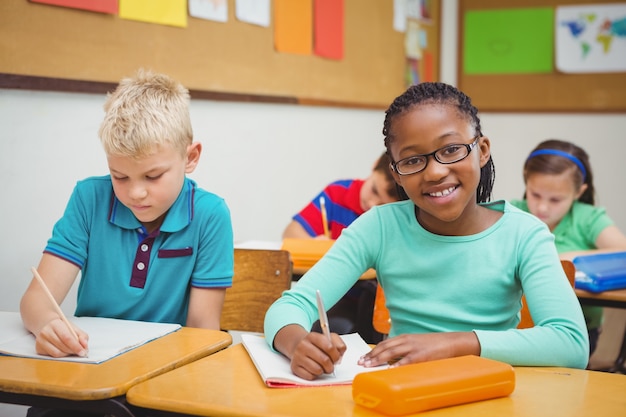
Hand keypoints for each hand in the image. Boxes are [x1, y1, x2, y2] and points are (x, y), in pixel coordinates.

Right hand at [34, 317, 88, 357]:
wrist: (47, 325)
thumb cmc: (62, 327)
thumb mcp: (74, 328)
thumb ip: (82, 336)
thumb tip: (85, 346)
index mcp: (55, 324)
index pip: (67, 337)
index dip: (76, 346)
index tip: (83, 352)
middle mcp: (46, 332)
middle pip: (62, 346)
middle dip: (73, 351)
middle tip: (79, 352)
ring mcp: (40, 341)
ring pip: (57, 354)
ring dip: (67, 354)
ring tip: (71, 350)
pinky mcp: (38, 349)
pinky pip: (52, 357)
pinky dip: (60, 356)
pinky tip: (63, 351)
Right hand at [289, 331, 346, 379]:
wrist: (299, 346)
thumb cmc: (317, 345)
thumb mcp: (329, 339)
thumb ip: (338, 344)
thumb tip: (340, 353)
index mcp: (313, 336)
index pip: (329, 347)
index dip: (336, 355)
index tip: (336, 357)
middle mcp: (303, 345)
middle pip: (324, 360)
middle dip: (331, 365)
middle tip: (330, 365)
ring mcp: (297, 356)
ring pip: (317, 370)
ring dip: (323, 371)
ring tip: (321, 366)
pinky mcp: (295, 367)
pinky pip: (310, 376)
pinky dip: (314, 375)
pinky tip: (313, 369)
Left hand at [358, 332, 479, 367]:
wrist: (451, 342)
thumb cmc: (434, 344)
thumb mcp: (416, 343)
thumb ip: (404, 349)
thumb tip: (391, 359)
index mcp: (404, 337)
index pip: (384, 344)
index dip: (373, 351)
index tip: (363, 358)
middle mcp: (407, 340)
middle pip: (385, 347)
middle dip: (372, 355)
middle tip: (362, 363)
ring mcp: (413, 347)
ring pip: (392, 352)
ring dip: (379, 359)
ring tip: (369, 365)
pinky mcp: (421, 355)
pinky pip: (406, 360)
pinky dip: (397, 364)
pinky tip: (389, 368)